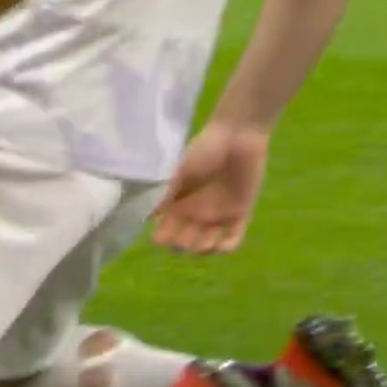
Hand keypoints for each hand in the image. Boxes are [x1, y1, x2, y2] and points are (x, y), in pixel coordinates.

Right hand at [152, 123, 269, 254]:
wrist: (237, 137)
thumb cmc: (205, 150)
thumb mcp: (182, 171)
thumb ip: (167, 193)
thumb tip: (147, 215)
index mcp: (180, 200)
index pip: (167, 227)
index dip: (163, 237)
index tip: (160, 238)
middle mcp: (197, 211)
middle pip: (185, 240)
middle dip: (182, 245)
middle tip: (183, 238)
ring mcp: (218, 214)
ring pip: (207, 245)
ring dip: (203, 249)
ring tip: (203, 240)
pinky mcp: (240, 214)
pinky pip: (233, 239)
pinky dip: (226, 247)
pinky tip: (220, 243)